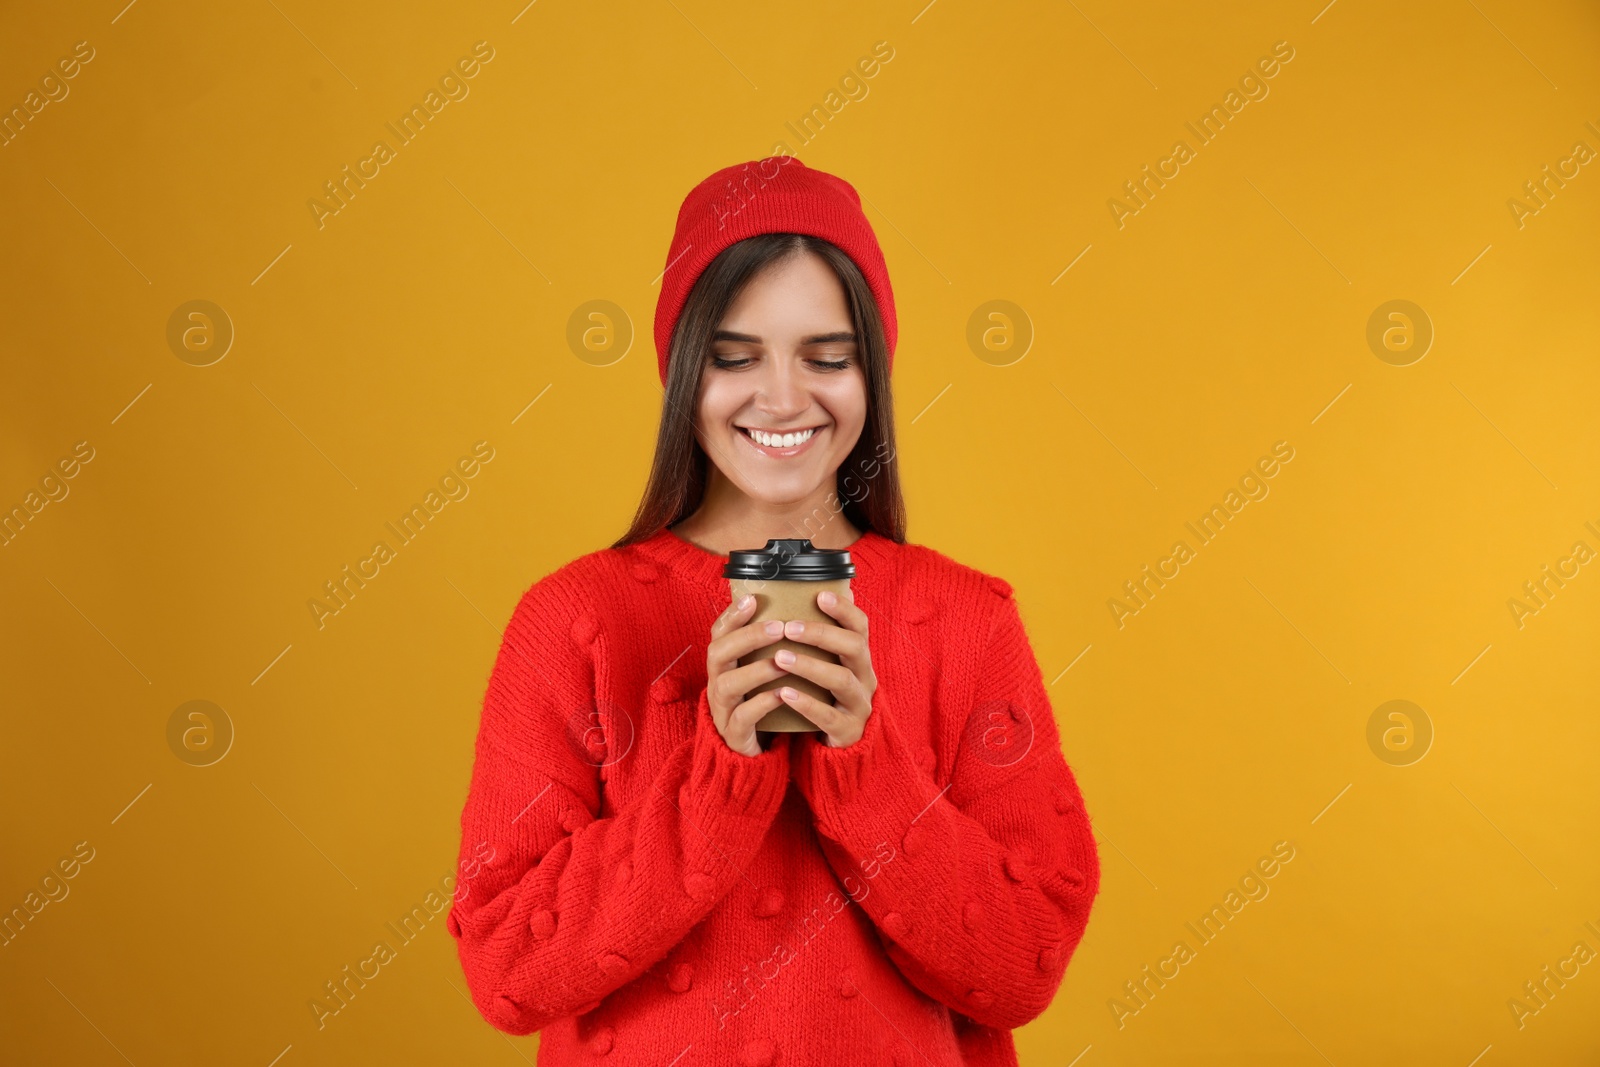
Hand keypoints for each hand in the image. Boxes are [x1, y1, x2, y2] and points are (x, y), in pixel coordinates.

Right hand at [705, 594, 792, 757]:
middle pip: (718, 653)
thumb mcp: (760, 670)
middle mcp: (717, 683)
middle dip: (747, 638)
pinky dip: (761, 703)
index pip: (719, 633)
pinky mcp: (734, 734)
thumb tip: (799, 607)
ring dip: (756, 670)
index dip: (732, 616)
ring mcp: (722, 709)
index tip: (752, 599)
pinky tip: (783, 694)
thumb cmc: (760, 701)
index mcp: (723, 665)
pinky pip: (742, 717)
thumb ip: (770, 645)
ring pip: (727, 685)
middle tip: (778, 627)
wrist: (752, 749)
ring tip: (783, 661)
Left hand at [772, 587, 876, 747]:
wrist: (839, 740)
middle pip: (854, 647)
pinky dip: (807, 703)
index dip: (844, 609)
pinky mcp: (848, 730)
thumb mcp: (829, 663)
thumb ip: (821, 635)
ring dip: (810, 666)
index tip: (820, 596)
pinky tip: (784, 694)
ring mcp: (859, 704)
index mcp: (859, 657)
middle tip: (789, 628)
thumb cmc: (827, 692)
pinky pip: (829, 716)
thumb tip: (812, 590)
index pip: (860, 626)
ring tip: (780, 658)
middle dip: (821, 634)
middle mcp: (865, 676)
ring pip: (842, 680)